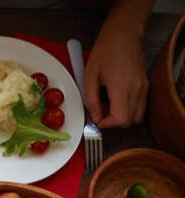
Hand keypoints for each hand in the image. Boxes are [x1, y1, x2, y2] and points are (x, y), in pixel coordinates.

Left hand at [83, 6, 148, 127]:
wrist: (123, 35)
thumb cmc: (105, 51)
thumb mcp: (89, 76)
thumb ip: (91, 100)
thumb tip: (95, 117)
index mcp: (122, 87)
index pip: (120, 119)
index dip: (107, 124)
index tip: (97, 119)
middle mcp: (137, 89)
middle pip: (130, 121)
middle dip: (113, 122)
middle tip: (100, 112)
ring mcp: (144, 88)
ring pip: (137, 116)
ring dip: (122, 117)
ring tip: (108, 106)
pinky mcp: (146, 85)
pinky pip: (140, 106)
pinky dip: (129, 109)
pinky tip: (116, 99)